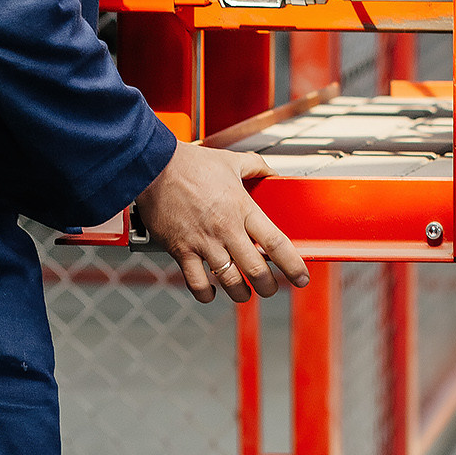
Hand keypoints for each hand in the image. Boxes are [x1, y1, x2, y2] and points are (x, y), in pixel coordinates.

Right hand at [134, 142, 310, 303]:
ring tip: (244, 293)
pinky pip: (196, 281)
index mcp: (242, 208)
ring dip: (240, 293)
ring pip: (229, 280)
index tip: (300, 276)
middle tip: (271, 289)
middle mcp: (226, 229)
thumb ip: (256, 167)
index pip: (276, 242)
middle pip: (256, 269)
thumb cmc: (191, 164)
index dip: (292, 264)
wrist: (154, 167)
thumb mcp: (232, 161)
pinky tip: (212, 292)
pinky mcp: (181, 250)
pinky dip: (206, 293)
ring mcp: (203, 242)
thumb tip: (271, 172)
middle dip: (268, 286)